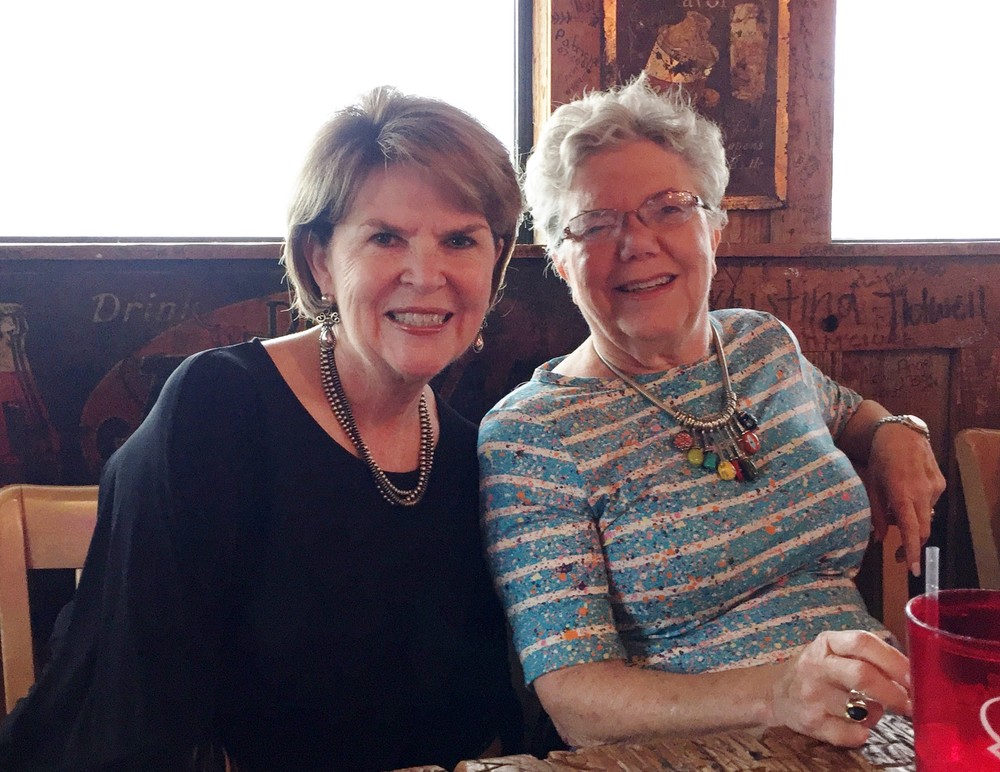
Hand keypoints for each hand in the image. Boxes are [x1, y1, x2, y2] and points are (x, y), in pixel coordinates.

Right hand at [768, 630, 910, 746]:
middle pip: (861, 675)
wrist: (777, 694)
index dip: (892, 659)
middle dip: (892, 692)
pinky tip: (859, 728)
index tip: (914, 676)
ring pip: (858, 708)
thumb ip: (868, 656)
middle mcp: (816, 666)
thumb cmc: (818, 671)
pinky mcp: (810, 722)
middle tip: (910, 704)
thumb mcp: (835, 652)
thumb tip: (912, 673)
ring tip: (873, 711)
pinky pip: (848, 734)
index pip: (862, 642)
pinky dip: (862, 734)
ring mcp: (811, 695)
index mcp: (827, 643)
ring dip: (876, 714)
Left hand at [866, 424, 945, 574]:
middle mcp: (922, 492)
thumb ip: (876, 513)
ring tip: (895, 509)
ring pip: (926, 516)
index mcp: (901, 494)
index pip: (911, 530)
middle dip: (912, 546)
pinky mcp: (940, 482)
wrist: (901, 433)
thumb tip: (879, 539)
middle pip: (923, 529)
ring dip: (912, 521)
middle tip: (898, 556)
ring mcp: (934, 487)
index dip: (912, 551)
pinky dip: (918, 506)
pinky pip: (930, 503)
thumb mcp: (871, 485)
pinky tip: (907, 494)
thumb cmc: (880, 459)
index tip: (912, 569)